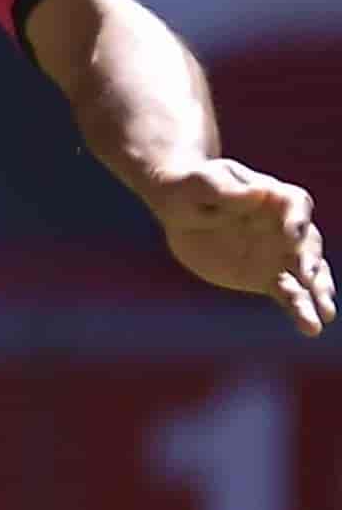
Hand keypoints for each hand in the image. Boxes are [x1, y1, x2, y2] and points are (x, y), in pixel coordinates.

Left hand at [154, 158, 331, 334]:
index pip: (297, 205)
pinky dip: (301, 310)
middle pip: (309, 244)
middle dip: (311, 262)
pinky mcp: (268, 277)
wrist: (184, 209)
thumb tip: (257, 194)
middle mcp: (287, 227)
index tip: (291, 236)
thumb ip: (227, 189)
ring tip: (325, 316)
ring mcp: (281, 254)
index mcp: (275, 197)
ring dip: (318, 294)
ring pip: (307, 275)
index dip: (297, 220)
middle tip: (309, 278)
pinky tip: (311, 327)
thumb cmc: (194, 187)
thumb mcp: (203, 182)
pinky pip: (289, 294)